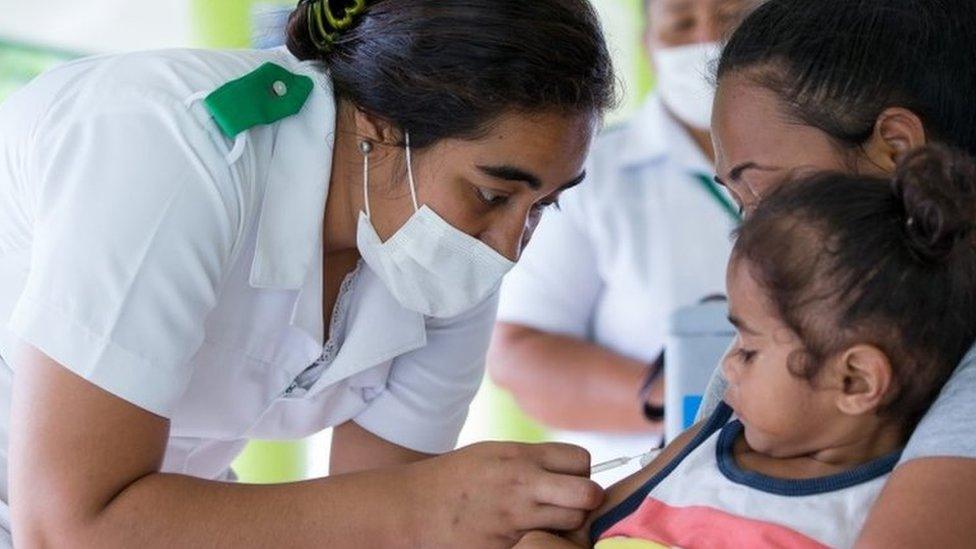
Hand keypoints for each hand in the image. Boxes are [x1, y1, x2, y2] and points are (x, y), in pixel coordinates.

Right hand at [404, 441, 603, 547]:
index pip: (581, 459)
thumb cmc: (452, 479)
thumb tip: (568, 470)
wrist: (411, 508)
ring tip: (547, 524)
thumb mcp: (491, 454)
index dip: (580, 472)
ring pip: (573, 524)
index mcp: (519, 456)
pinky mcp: (508, 546)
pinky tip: (527, 539)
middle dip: (585, 501)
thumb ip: (530, 460)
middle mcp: (523, 484)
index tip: (567, 481)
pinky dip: (544, 544)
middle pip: (588, 493)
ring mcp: (516, 518)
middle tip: (568, 506)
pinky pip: (544, 545)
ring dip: (567, 527)